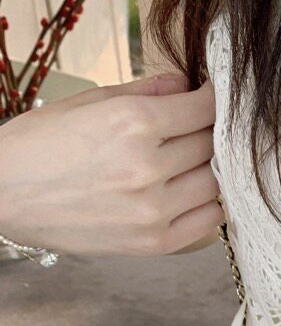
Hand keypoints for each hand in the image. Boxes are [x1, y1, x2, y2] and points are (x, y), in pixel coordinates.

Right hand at [0, 72, 221, 256]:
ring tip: (186, 161)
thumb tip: (187, 84)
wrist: (1, 195)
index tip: (209, 100)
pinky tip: (189, 192)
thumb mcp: (88, 102)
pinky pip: (209, 220)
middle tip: (193, 131)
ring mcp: (152, 209)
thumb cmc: (39, 145)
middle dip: (207, 133)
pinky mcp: (152, 242)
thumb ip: (145, 91)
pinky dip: (207, 203)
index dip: (212, 101)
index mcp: (132, 123)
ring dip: (208, 168)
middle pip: (211, 144)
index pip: (205, 109)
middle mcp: (147, 167)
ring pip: (215, 181)